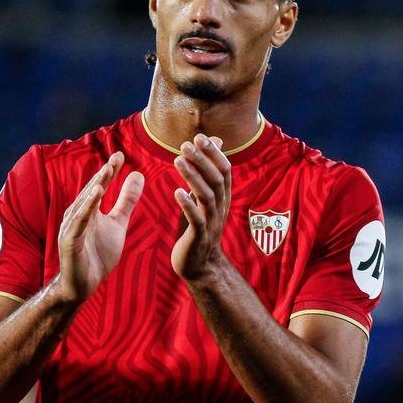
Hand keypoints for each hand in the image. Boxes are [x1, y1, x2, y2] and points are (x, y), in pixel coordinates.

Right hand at [57, 153, 143, 300]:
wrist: (83, 284)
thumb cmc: (98, 254)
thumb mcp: (118, 224)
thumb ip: (127, 201)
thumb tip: (138, 175)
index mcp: (90, 209)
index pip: (100, 186)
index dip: (110, 171)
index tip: (121, 155)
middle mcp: (78, 214)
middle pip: (92, 190)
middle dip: (104, 174)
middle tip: (116, 158)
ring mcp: (72, 227)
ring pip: (84, 204)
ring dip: (94, 188)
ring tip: (106, 173)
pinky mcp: (69, 241)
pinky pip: (78, 222)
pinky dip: (85, 209)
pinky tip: (94, 197)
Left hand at [172, 134, 230, 280]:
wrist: (201, 265)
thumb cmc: (200, 228)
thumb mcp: (206, 199)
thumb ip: (208, 173)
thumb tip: (214, 143)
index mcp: (222, 198)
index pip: (225, 170)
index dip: (214, 153)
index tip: (200, 137)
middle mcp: (220, 208)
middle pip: (216, 179)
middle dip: (202, 160)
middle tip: (186, 144)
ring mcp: (211, 223)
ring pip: (207, 196)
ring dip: (193, 177)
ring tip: (177, 160)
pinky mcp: (199, 237)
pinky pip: (197, 219)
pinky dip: (188, 205)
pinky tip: (177, 192)